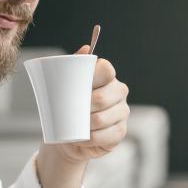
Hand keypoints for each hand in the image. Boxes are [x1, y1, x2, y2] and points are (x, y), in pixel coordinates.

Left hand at [45, 45, 129, 164]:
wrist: (66, 136)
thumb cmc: (67, 107)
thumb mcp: (65, 86)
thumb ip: (73, 65)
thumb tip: (85, 49)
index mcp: (107, 76)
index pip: (106, 69)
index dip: (92, 76)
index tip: (77, 85)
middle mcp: (119, 91)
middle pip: (105, 96)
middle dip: (86, 105)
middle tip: (71, 110)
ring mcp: (122, 112)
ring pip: (104, 118)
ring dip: (87, 124)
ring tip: (75, 126)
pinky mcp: (121, 131)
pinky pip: (108, 135)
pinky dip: (93, 138)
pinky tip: (85, 138)